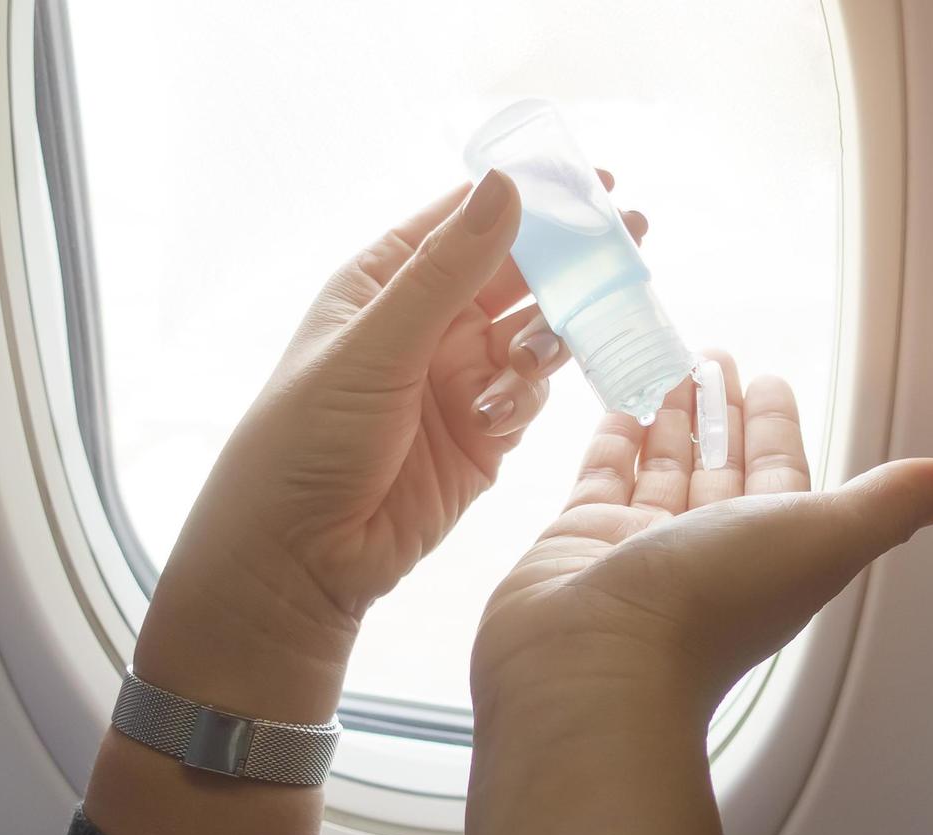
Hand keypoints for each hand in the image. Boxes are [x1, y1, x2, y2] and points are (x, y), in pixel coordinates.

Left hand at [153, 171, 646, 673]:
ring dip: (547, 338)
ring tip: (533, 357)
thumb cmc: (306, 439)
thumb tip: (506, 186)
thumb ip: (447, 272)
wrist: (298, 556)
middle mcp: (425, 323)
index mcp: (385, 283)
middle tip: (635, 237)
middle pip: (517, 273)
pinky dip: (523, 400)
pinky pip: (530, 396)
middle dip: (570, 260)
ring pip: (535, 334)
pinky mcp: (482, 433)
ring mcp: (456, 378)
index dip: (531, 196)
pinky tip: (493, 419)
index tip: (598, 180)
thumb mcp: (376, 347)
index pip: (467, 219)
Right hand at [472, 356, 932, 714]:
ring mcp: (639, 547)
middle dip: (719, 412)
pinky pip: (600, 480)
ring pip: (660, 468)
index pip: (779, 473)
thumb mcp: (821, 538)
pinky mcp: (579, 543)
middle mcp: (705, 550)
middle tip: (710, 359)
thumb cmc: (708, 606)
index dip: (777, 427)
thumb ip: (888, 502)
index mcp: (768, 550)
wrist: (598, 660)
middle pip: (719, 466)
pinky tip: (616, 409)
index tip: (767, 380)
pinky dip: (611, 443)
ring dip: (667, 419)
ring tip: (665, 368)